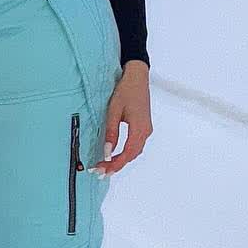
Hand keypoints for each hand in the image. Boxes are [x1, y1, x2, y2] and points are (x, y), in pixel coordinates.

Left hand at [89, 61, 150, 175]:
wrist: (137, 76)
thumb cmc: (125, 90)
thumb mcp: (114, 111)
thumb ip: (111, 132)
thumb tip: (107, 152)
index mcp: (139, 128)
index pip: (127, 154)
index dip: (115, 164)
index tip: (102, 171)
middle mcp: (145, 131)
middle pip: (131, 155)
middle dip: (116, 165)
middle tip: (100, 171)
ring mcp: (146, 129)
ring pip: (134, 151)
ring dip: (121, 159)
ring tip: (106, 165)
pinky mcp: (144, 126)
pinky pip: (136, 144)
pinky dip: (126, 152)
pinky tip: (116, 154)